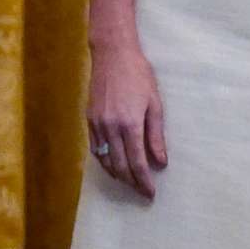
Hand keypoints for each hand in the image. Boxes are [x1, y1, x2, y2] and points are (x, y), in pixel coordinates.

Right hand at [88, 41, 166, 198]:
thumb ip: (156, 136)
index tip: (151, 193)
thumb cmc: (139, 76)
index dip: (144, 181)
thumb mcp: (154, 105)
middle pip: (120, 166)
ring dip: (117, 174)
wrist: (112, 55)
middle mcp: (110, 128)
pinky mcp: (89, 120)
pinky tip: (113, 164)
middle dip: (131, 182)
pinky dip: (105, 161)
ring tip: (129, 181)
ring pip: (105, 160)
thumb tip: (160, 162)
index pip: (137, 162)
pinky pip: (96, 148)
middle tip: (142, 191)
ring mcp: (97, 124)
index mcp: (130, 124)